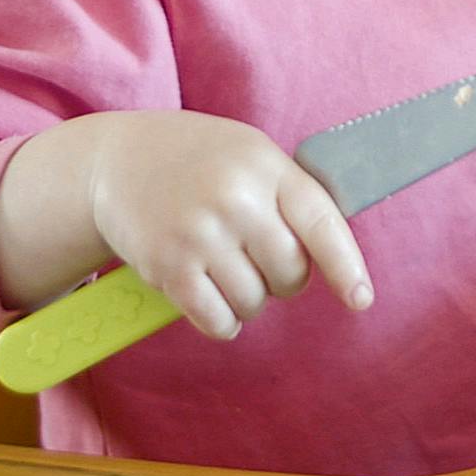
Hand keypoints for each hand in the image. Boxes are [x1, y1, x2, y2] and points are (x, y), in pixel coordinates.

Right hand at [7, 110, 371, 341]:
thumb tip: (336, 256)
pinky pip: (219, 321)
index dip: (347, 267)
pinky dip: (221, 320)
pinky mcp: (168, 268)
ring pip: (255, 302)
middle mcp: (236, 199)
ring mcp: (200, 234)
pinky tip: (208, 296)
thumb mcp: (250, 154)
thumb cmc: (197, 161)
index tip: (360, 300)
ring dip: (247, 299)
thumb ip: (289, 196)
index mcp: (266, 167)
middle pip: (291, 274)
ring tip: (222, 265)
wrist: (115, 161)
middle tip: (254, 255)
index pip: (321, 224)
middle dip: (282, 279)